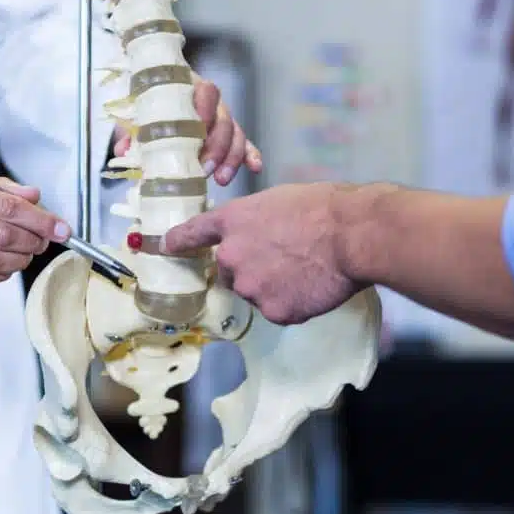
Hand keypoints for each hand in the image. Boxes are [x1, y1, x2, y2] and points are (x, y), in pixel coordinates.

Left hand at [112, 73, 262, 185]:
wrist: (159, 97)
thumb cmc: (150, 106)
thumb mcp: (139, 116)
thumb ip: (131, 131)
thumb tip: (123, 150)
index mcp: (191, 89)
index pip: (206, 92)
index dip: (206, 110)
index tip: (199, 129)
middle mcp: (213, 103)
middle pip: (224, 119)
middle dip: (217, 146)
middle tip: (204, 169)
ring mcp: (224, 119)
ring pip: (236, 135)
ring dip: (231, 158)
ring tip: (221, 179)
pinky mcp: (231, 136)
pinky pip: (246, 144)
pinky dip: (251, 155)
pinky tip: (256, 168)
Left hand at [161, 183, 368, 324]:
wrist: (350, 235)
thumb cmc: (322, 208)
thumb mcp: (279, 202)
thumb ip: (257, 223)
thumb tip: (261, 240)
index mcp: (232, 221)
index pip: (193, 233)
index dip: (177, 242)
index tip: (163, 247)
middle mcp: (232, 256)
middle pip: (231, 272)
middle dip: (251, 269)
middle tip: (284, 260)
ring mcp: (250, 287)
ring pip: (256, 293)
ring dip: (273, 287)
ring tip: (305, 272)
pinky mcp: (273, 311)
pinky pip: (278, 311)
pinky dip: (293, 303)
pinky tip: (312, 287)